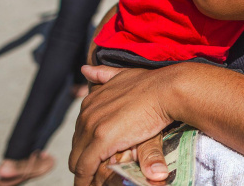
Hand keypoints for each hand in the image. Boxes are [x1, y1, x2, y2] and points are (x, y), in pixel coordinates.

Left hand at [70, 65, 174, 185]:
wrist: (166, 89)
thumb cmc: (152, 84)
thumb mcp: (123, 75)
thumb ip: (103, 74)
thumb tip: (85, 68)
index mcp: (90, 101)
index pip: (81, 131)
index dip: (89, 144)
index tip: (98, 153)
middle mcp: (86, 113)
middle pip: (77, 146)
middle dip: (86, 158)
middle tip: (100, 169)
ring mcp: (92, 126)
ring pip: (77, 159)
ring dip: (86, 170)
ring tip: (96, 179)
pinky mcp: (100, 139)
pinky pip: (84, 167)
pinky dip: (85, 179)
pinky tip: (89, 185)